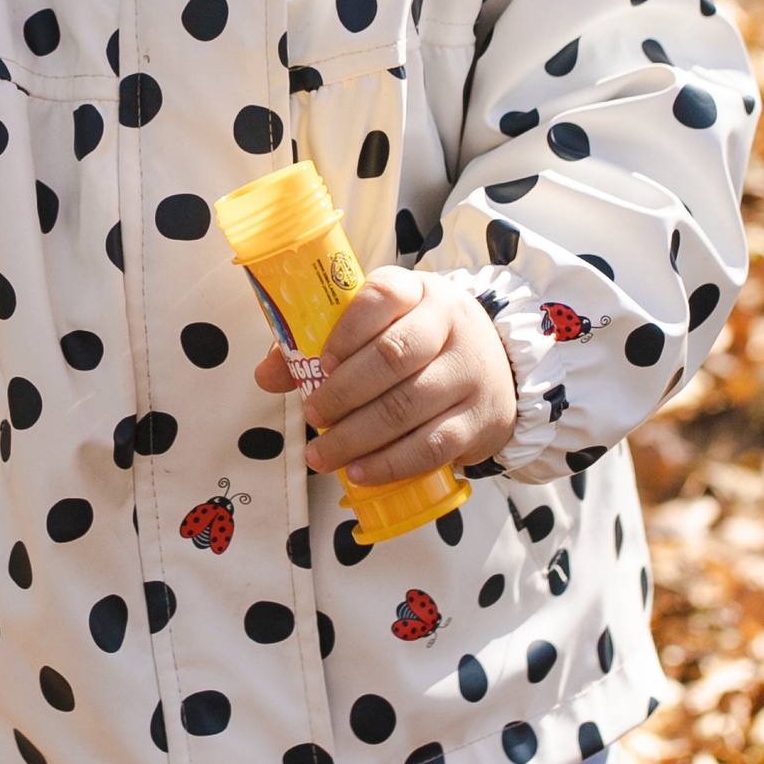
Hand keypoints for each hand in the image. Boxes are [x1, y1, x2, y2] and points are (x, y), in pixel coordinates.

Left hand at [256, 267, 520, 484]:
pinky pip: (431, 446)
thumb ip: (318, 344)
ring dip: (356, 437)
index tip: (321, 362)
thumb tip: (265, 376)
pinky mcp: (479, 419)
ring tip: (322, 455)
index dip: (347, 330)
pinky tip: (359, 472)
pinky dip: (390, 464)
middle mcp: (452, 324)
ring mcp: (469, 372)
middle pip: (393, 356)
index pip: (382, 296)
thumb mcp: (378, 327)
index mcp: (418, 292)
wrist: (497, 367)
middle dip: (343, 392)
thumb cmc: (419, 344)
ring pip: (407, 406)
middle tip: (312, 416)